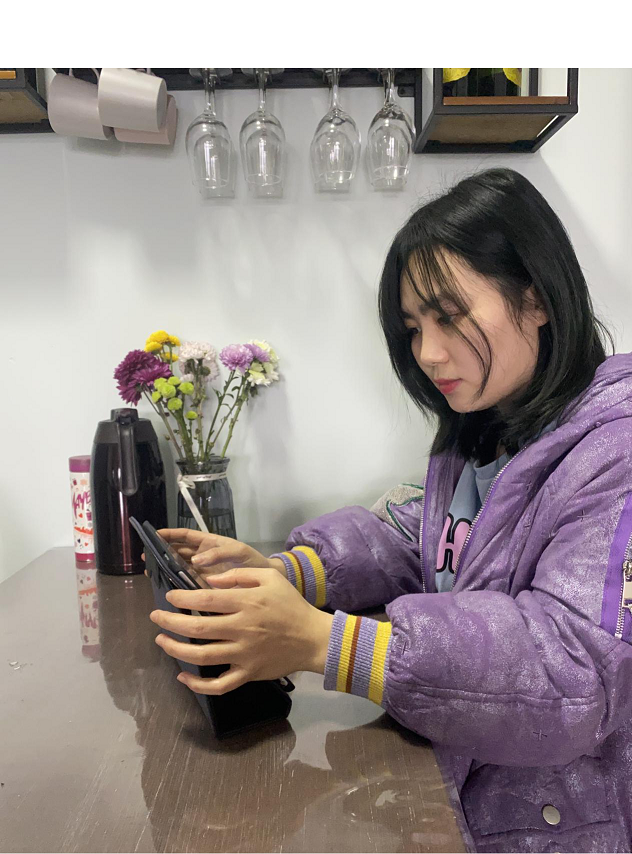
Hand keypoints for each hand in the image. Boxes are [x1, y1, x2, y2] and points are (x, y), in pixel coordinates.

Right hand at [141, 528, 286, 578]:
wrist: (267, 583)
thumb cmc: (253, 561)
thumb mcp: (239, 552)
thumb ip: (219, 553)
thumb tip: (196, 560)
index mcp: (209, 543)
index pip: (186, 536)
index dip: (170, 534)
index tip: (154, 534)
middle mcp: (203, 557)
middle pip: (178, 552)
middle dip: (162, 552)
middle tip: (146, 557)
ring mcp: (202, 572)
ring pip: (179, 568)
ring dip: (165, 569)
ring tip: (150, 573)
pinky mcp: (204, 588)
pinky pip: (187, 585)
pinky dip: (176, 586)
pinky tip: (165, 589)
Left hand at [149, 567, 333, 694]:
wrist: (313, 638)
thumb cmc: (289, 604)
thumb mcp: (269, 577)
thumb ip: (238, 575)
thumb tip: (208, 579)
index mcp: (246, 602)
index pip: (205, 598)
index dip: (182, 597)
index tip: (169, 596)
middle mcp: (241, 629)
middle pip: (197, 627)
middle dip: (170, 621)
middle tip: (155, 616)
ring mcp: (243, 654)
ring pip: (202, 656)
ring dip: (175, 649)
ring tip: (161, 640)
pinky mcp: (247, 674)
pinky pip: (218, 685)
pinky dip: (197, 684)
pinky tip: (182, 676)